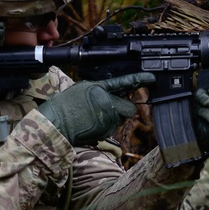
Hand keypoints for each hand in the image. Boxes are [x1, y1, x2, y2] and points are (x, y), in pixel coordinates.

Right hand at [37, 73, 154, 145]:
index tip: (152, 78)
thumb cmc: (64, 106)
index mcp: (99, 88)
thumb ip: (99, 90)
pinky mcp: (106, 131)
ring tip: (95, 116)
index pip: (125, 82)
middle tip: (110, 109)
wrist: (55, 123)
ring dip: (114, 118)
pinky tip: (93, 124)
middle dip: (124, 110)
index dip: (140, 80)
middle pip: (129, 108)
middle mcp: (106, 102)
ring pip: (121, 119)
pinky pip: (113, 128)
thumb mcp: (81, 89)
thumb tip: (112, 93)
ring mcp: (107, 118)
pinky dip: (106, 127)